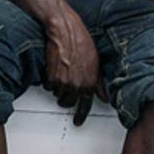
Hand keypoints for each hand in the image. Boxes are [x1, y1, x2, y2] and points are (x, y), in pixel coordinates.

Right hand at [35, 0, 100, 123]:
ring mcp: (64, 83)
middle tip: (66, 86)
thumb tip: (104, 96)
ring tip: (62, 73)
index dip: (81, 115)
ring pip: (58, 95)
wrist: (65, 31)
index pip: (85, 105)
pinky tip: (56, 69)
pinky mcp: (52, 78)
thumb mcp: (96, 63)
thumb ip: (99, 83)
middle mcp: (78, 86)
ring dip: (59, 89)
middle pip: (68, 103)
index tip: (78, 122)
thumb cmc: (81, 43)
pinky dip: (51, 81)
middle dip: (66, 97)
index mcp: (90, 83)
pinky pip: (49, 87)